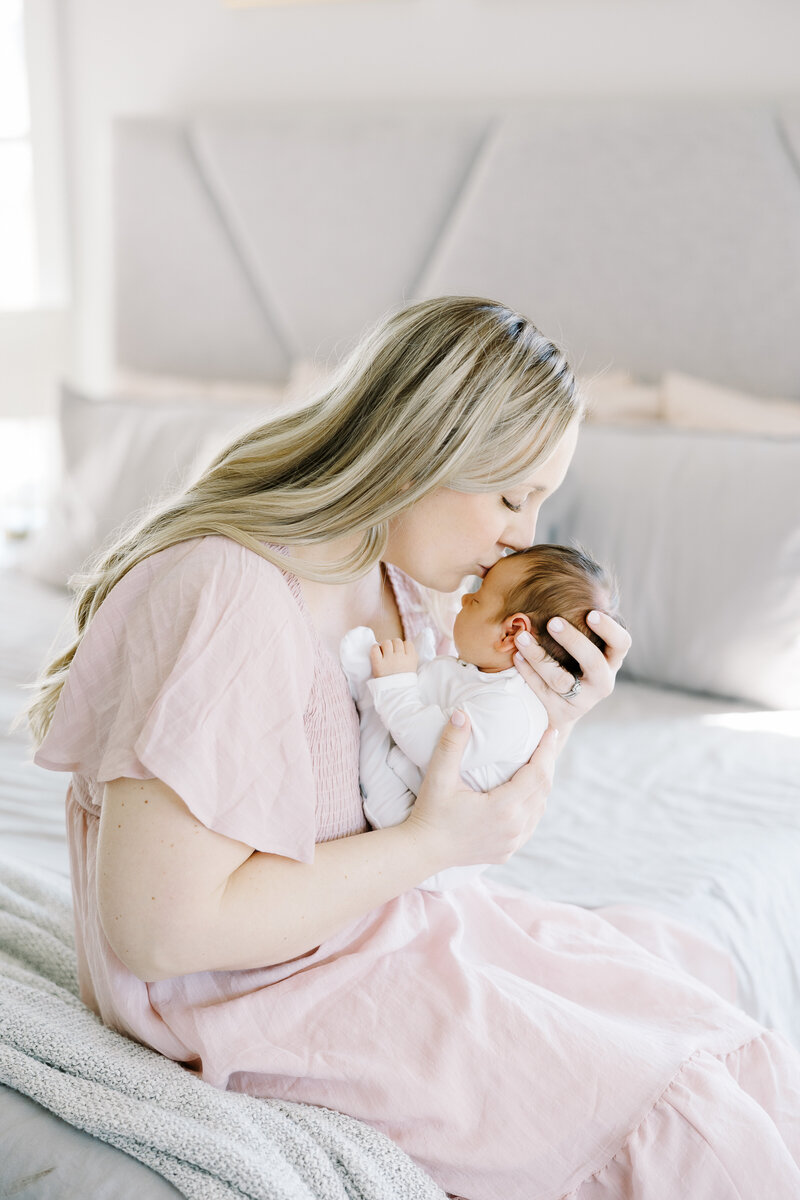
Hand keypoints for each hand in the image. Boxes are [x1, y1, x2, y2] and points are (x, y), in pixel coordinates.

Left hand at [370, 638, 418, 677]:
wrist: (395, 694)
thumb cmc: (403, 681)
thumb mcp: (413, 667)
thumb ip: (411, 656)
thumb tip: (406, 645)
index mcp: (411, 658)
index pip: (408, 643)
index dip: (403, 647)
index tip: (400, 653)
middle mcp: (401, 657)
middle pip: (397, 641)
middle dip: (393, 646)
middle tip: (391, 654)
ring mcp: (389, 659)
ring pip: (386, 642)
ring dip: (384, 647)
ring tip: (384, 655)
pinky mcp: (378, 663)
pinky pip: (375, 648)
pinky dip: (375, 649)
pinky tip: (377, 655)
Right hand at [406, 712, 558, 869]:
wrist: (422, 851)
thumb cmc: (430, 813)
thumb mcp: (438, 777)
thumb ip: (451, 744)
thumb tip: (462, 714)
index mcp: (503, 808)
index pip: (538, 774)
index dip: (546, 751)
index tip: (551, 731)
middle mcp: (514, 827)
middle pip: (543, 790)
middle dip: (548, 763)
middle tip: (548, 740)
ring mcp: (512, 842)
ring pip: (539, 808)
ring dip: (542, 785)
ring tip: (540, 763)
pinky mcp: (507, 852)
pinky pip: (530, 825)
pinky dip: (533, 806)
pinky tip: (527, 795)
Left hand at [512, 611, 631, 736]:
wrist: (561, 710)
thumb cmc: (573, 663)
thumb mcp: (584, 647)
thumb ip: (581, 623)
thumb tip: (567, 582)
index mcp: (612, 661)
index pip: (621, 643)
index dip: (609, 629)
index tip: (591, 613)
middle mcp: (602, 682)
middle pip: (593, 662)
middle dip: (573, 640)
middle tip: (553, 621)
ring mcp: (583, 701)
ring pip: (561, 679)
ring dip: (539, 656)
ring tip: (522, 637)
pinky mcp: (561, 712)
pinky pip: (542, 691)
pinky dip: (528, 672)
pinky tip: (516, 656)